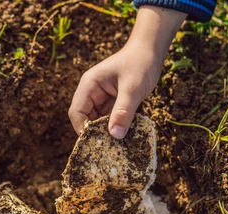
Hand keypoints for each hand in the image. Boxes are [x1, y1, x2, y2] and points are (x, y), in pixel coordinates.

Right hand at [68, 6, 185, 138]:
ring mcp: (102, 98)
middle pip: (85, 119)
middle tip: (108, 149)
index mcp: (89, 86)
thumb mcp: (132, 88)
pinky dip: (116, 127)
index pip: (76, 112)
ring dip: (106, 132)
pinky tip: (125, 136)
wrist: (151, 51)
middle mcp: (92, 93)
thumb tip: (115, 135)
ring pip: (98, 122)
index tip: (95, 144)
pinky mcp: (112, 103)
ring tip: (117, 146)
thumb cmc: (140, 63)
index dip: (82, 129)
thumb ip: (123, 111)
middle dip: (95, 134)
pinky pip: (109, 119)